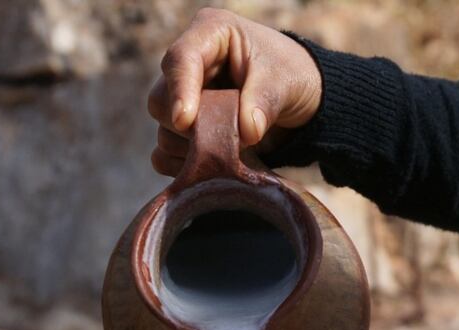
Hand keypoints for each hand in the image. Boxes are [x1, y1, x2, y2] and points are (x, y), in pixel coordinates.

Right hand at [148, 8, 322, 175]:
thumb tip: (248, 132)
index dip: (180, 90)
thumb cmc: (290, 76)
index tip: (185, 120)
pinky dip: (184, 166)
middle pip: (161, 100)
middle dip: (191, 126)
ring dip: (192, 149)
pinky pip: (164, 155)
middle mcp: (188, 66)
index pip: (180, 59)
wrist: (297, 101)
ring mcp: (181, 100)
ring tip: (230, 149)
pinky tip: (212, 165)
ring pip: (162, 130)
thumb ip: (264, 101)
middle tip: (228, 137)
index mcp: (210, 35)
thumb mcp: (285, 81)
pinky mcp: (181, 131)